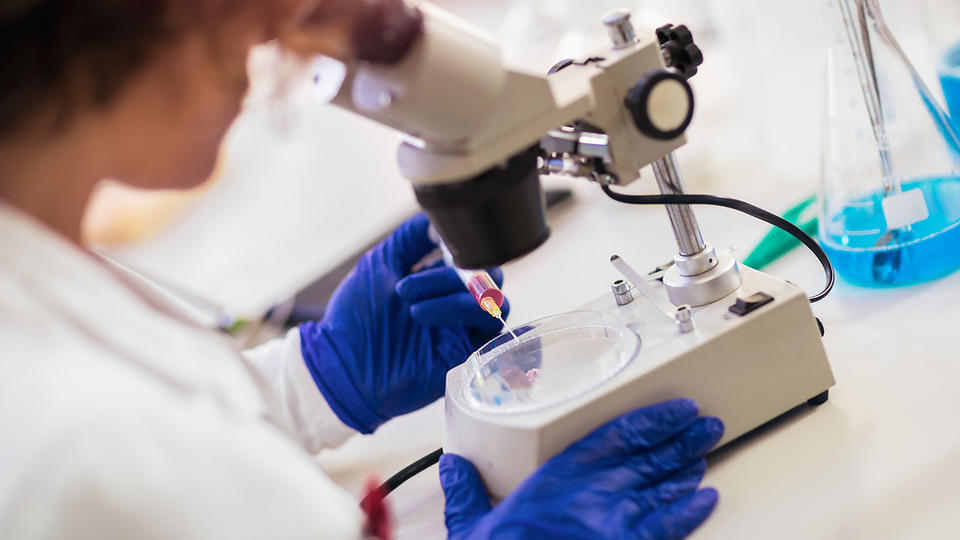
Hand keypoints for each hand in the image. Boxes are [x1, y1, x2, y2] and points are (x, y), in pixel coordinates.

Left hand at [299, 214, 507, 432]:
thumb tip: (441, 220)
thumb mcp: (380, 264)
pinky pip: (489, 329)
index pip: (471, 257)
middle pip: (488, 276)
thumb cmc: (355, 318)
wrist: (341, 366)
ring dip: (452, 296)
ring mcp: (462, 329)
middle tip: (409, 286)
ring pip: (493, 301)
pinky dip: (463, 313)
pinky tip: (424, 315)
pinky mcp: (464, 354)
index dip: (460, 247)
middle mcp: (454, 304)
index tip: (432, 246)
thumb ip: (411, 238)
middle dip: (452, 274)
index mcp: (438, 282)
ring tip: (410, 306)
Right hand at [439, 399, 723, 539]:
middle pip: (649, 457)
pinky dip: (690, 512)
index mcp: (558, 478)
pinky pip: (669, 527)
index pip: (616, 436)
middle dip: (681, 438)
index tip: (676, 408)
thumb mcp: (471, 527)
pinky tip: (706, 499)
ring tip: (706, 450)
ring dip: (688, 467)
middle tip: (705, 423)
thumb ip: (466, 492)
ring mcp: (616, 522)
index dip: (652, 420)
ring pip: (664, 487)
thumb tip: (451, 466)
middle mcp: (593, 493)